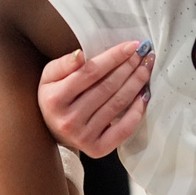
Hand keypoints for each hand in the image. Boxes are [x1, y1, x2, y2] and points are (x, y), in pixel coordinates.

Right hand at [38, 40, 154, 156]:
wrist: (52, 130)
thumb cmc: (55, 97)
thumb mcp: (49, 77)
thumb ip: (63, 64)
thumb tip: (80, 54)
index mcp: (55, 99)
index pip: (91, 72)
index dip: (114, 57)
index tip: (132, 45)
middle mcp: (69, 120)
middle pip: (108, 87)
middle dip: (129, 67)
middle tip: (143, 54)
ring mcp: (83, 137)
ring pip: (118, 104)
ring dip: (136, 83)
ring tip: (146, 68)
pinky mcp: (97, 149)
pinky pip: (124, 129)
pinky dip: (137, 111)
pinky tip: (144, 94)